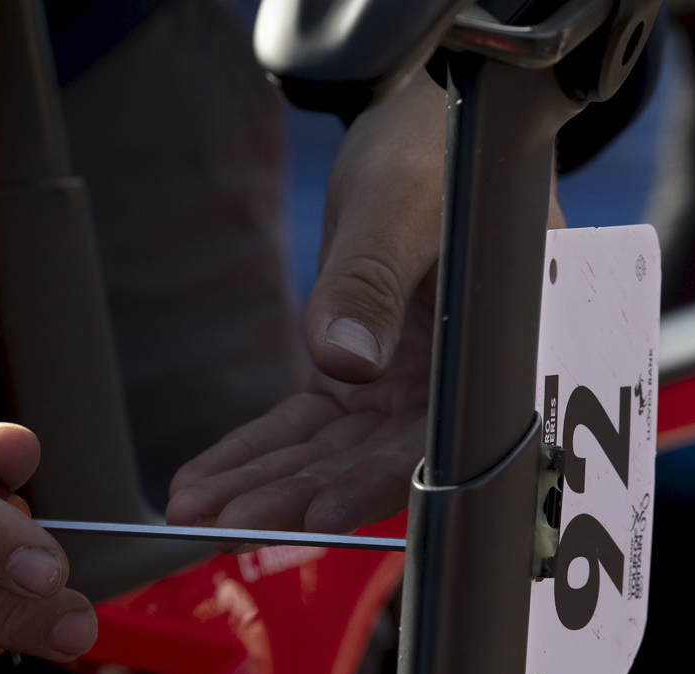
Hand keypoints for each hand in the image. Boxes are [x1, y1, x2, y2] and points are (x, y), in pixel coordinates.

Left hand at [167, 70, 565, 533]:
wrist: (422, 127)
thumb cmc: (434, 150)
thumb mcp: (402, 203)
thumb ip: (374, 279)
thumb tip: (345, 365)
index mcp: (496, 350)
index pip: (441, 437)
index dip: (380, 480)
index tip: (318, 514)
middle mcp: (455, 384)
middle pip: (374, 458)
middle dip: (296, 494)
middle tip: (226, 525)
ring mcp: (405, 385)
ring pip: (330, 450)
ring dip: (264, 480)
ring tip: (198, 511)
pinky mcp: (360, 373)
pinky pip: (304, 422)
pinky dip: (257, 447)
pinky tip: (209, 478)